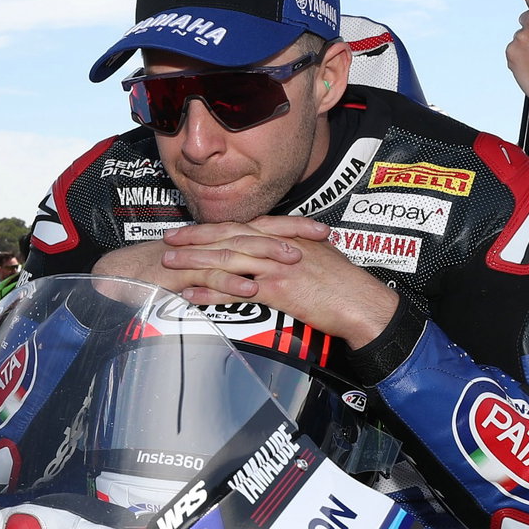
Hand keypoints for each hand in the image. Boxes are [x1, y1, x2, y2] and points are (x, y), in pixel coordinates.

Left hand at [161, 218, 396, 346]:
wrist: (361, 301)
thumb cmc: (343, 282)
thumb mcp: (317, 255)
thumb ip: (292, 248)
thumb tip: (275, 249)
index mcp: (284, 236)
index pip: (240, 227)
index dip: (211, 228)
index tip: (187, 231)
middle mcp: (276, 246)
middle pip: (227, 237)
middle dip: (194, 239)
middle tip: (167, 242)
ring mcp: (276, 267)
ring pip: (227, 260)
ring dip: (194, 262)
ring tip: (169, 265)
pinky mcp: (278, 290)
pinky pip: (236, 290)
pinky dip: (210, 293)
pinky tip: (190, 295)